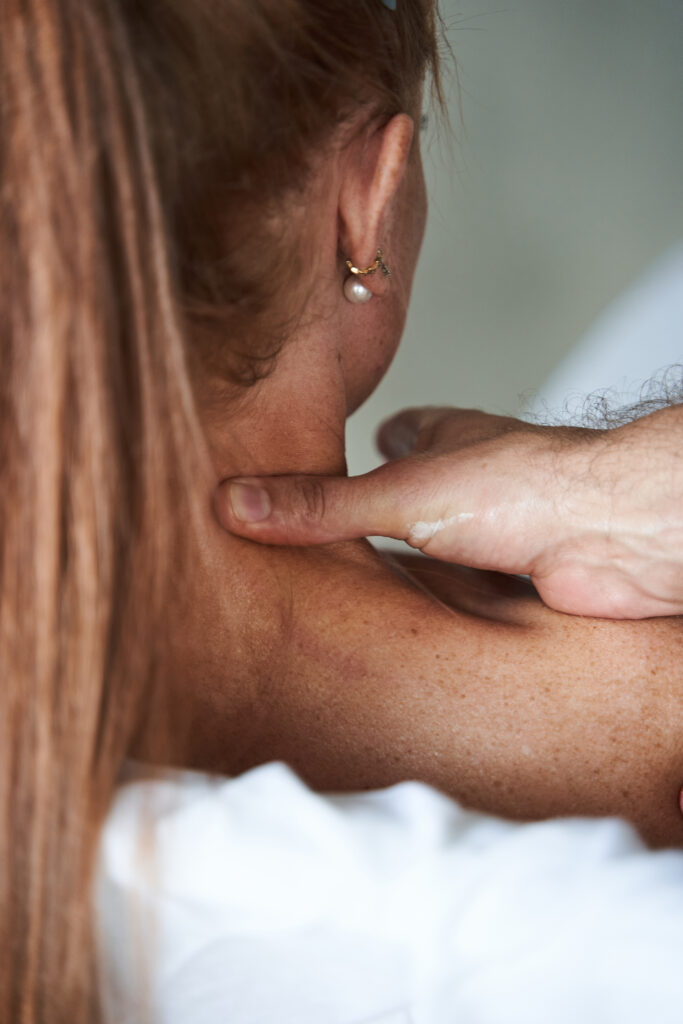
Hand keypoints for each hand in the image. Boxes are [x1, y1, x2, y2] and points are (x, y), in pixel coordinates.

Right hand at [214, 405, 682, 618]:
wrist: (614, 537)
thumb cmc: (529, 488)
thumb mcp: (399, 494)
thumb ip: (320, 505)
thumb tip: (235, 502)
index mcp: (444, 443)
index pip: (394, 433)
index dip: (359, 446)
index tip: (321, 464)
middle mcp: (471, 485)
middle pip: (411, 498)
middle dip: (372, 519)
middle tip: (318, 543)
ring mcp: (494, 534)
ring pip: (437, 552)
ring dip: (403, 572)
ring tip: (342, 598)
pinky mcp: (511, 585)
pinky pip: (460, 600)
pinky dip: (432, 613)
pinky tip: (403, 634)